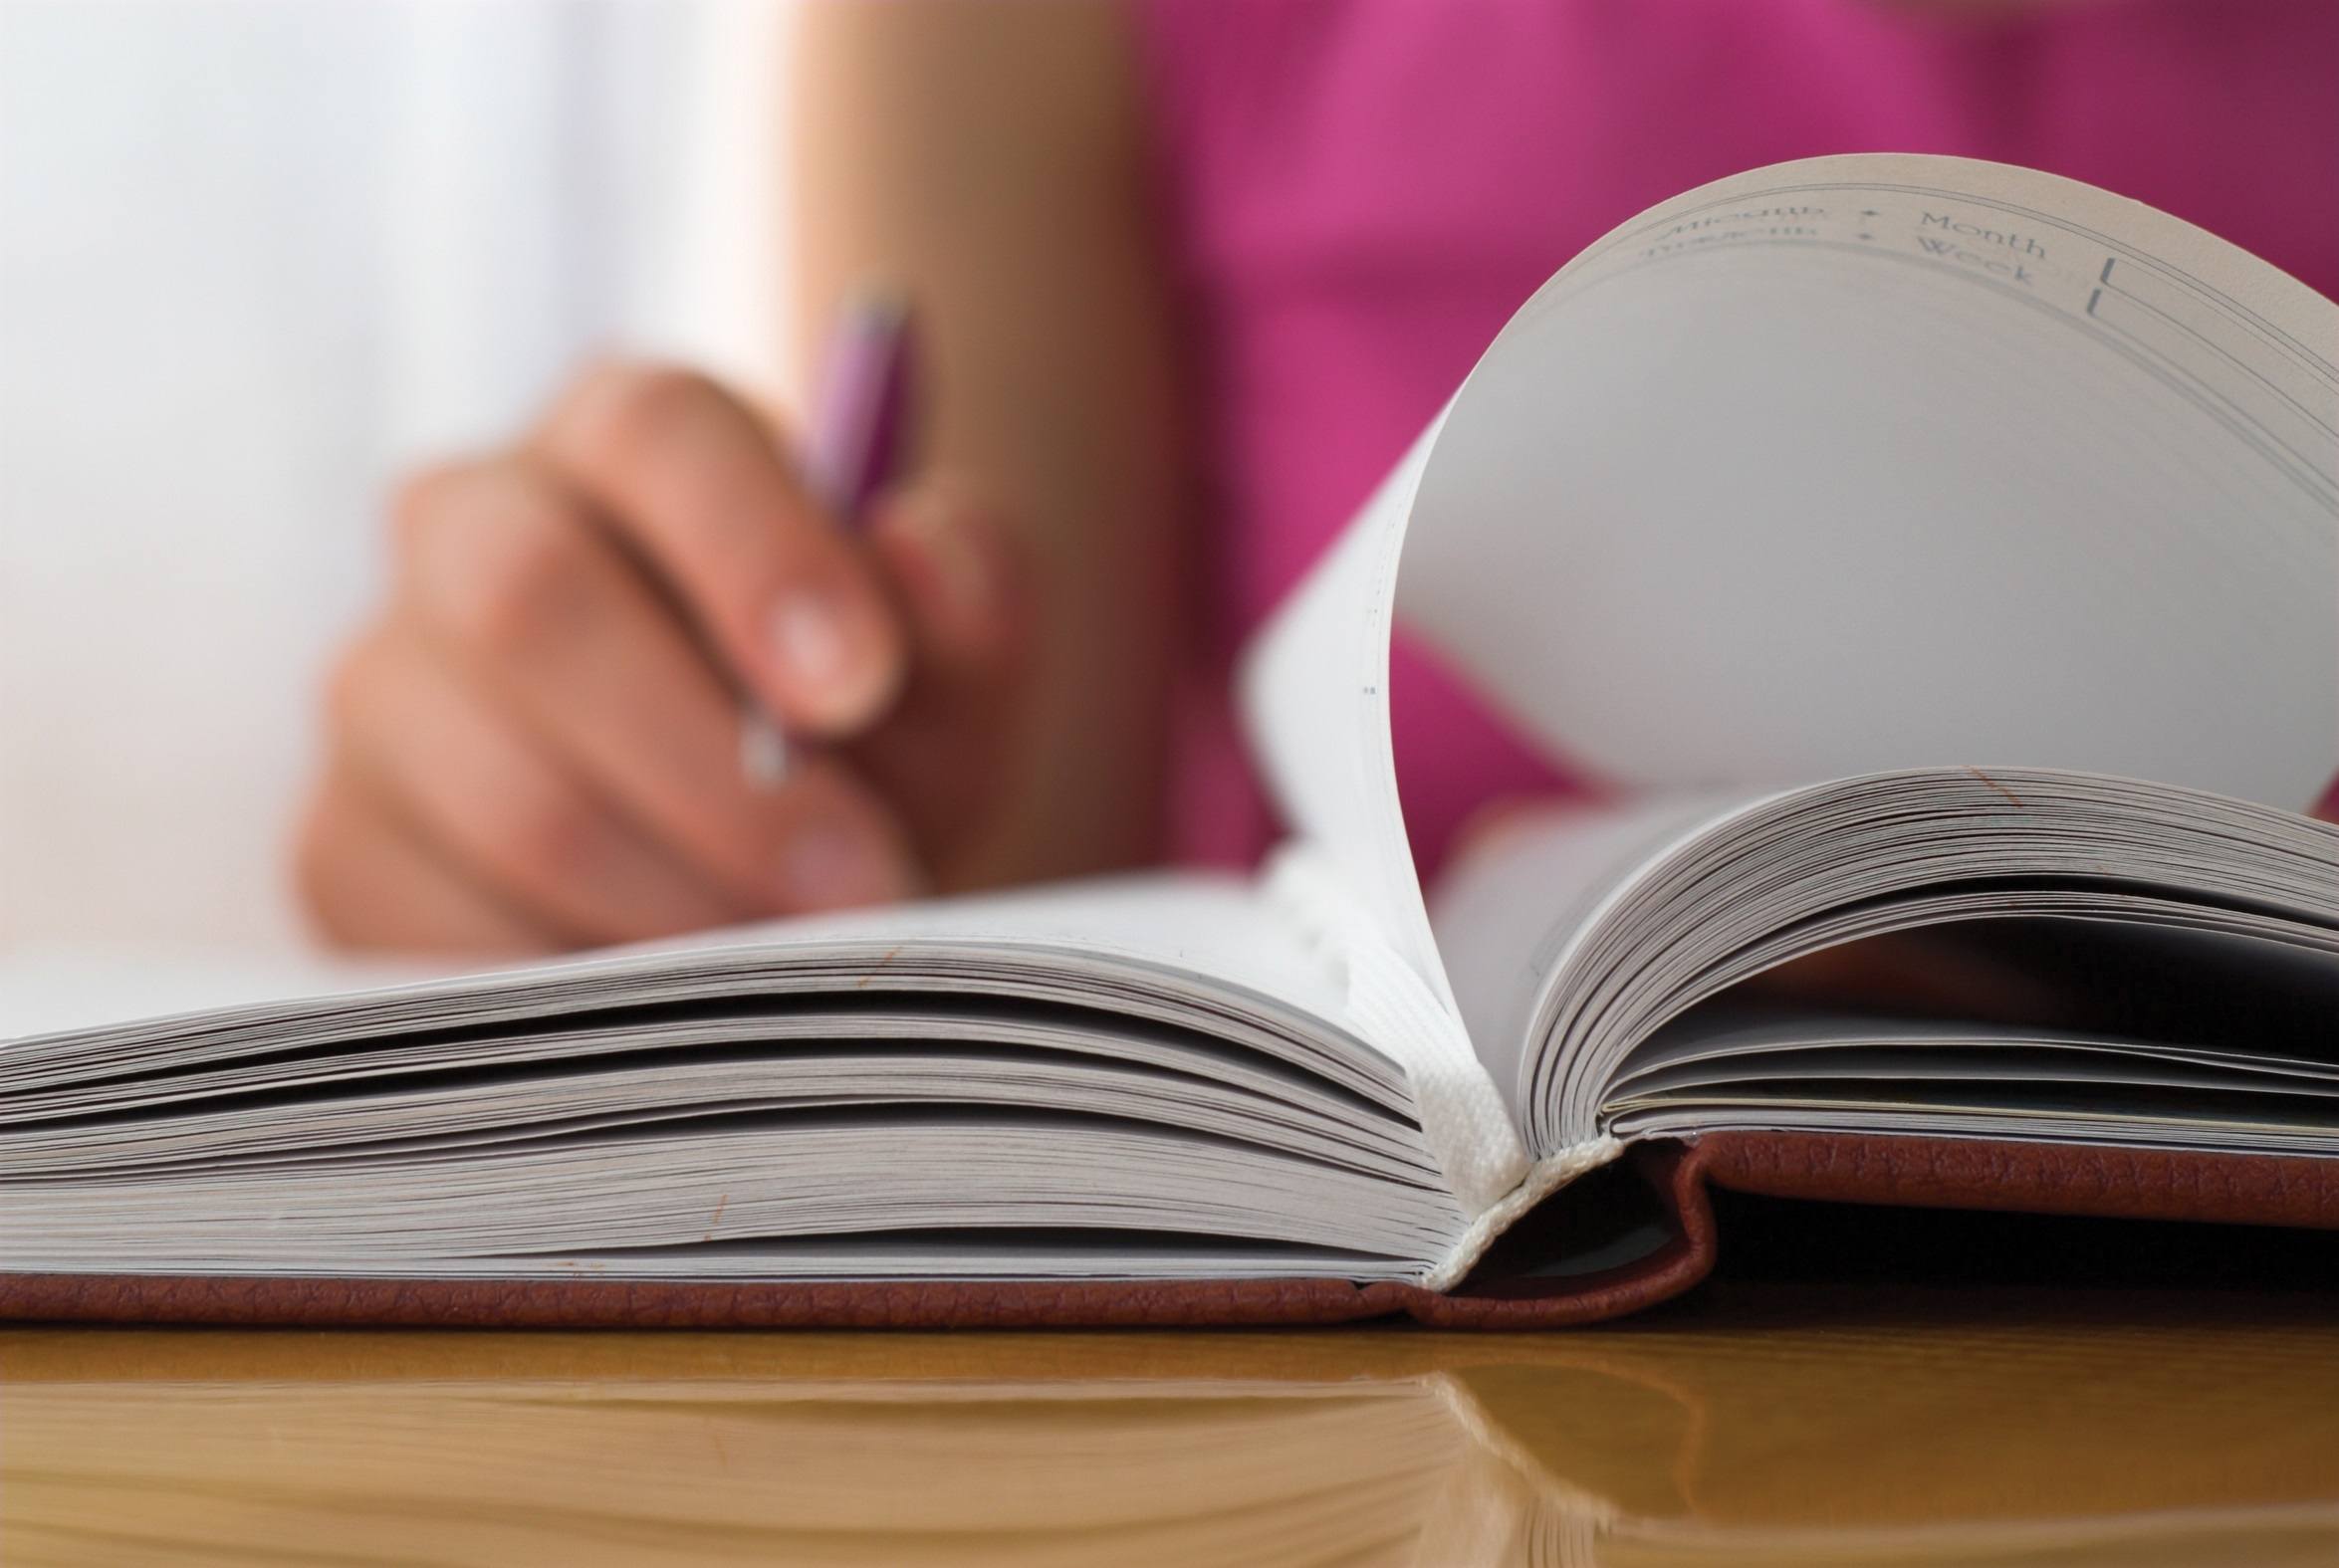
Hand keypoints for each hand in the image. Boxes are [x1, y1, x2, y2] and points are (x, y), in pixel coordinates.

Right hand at [296, 361, 1025, 955]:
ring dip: (675, 902)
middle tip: (859, 881)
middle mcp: (470, 525)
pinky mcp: (344, 843)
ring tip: (798, 966)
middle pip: (533, 600)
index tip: (860, 684)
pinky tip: (684, 1010)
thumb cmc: (866, 740)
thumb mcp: (946, 671)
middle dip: (717, 769)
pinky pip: (438, 929)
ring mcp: (385, 688)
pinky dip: (585, 989)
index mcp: (627, 438)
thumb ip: (961, 598)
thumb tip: (921, 552)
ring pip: (500, 791)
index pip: (656, 431)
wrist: (781, 870)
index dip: (757, 551)